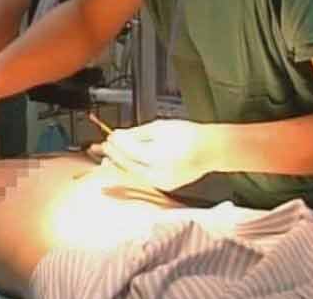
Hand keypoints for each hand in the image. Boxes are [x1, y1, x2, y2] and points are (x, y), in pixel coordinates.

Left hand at [94, 119, 217, 191]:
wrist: (210, 149)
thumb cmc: (189, 135)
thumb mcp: (160, 127)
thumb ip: (137, 133)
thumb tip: (119, 135)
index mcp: (158, 157)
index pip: (130, 152)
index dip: (117, 144)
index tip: (109, 137)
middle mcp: (159, 173)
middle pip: (128, 166)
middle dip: (114, 156)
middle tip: (102, 147)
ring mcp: (162, 182)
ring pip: (133, 175)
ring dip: (118, 166)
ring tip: (106, 158)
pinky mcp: (164, 185)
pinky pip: (141, 179)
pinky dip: (130, 172)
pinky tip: (122, 166)